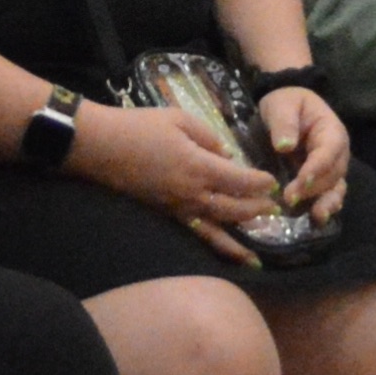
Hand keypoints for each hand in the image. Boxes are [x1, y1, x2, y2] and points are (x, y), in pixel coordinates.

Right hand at [64, 95, 282, 254]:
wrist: (101, 146)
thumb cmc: (140, 127)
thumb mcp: (180, 119)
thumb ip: (209, 138)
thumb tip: (226, 155)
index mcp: (199, 166)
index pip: (240, 181)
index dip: (260, 183)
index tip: (273, 182)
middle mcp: (192, 194)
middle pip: (234, 209)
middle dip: (257, 210)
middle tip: (274, 209)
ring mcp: (177, 208)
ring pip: (216, 230)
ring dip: (239, 240)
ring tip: (257, 254)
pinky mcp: (165, 215)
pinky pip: (194, 234)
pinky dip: (212, 246)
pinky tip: (223, 255)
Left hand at [250, 81, 352, 221]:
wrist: (285, 109)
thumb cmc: (286, 104)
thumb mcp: (282, 105)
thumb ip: (284, 123)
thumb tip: (284, 146)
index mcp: (330, 130)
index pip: (328, 151)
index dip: (317, 168)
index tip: (300, 181)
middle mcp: (336, 152)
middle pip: (333, 173)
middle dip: (314, 188)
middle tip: (289, 198)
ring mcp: (331, 167)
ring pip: (336, 187)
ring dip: (328, 202)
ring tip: (317, 216)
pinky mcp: (322, 180)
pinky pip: (328, 194)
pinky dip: (325, 206)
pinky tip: (317, 218)